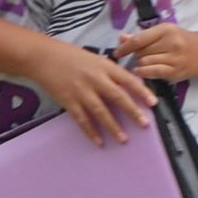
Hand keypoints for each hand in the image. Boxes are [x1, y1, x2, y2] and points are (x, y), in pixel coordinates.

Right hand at [31, 41, 155, 145]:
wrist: (43, 57)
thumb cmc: (69, 56)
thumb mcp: (95, 58)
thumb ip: (110, 71)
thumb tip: (127, 85)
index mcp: (104, 66)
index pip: (128, 79)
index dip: (142, 91)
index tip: (153, 103)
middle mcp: (95, 78)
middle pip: (118, 96)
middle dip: (132, 111)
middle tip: (144, 124)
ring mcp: (81, 91)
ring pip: (101, 111)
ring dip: (113, 126)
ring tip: (123, 139)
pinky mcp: (68, 101)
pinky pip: (82, 119)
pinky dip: (91, 131)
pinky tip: (99, 141)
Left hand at [112, 23, 197, 83]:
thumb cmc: (180, 41)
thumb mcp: (163, 33)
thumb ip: (142, 36)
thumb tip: (121, 38)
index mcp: (166, 30)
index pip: (139, 39)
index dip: (125, 47)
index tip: (116, 52)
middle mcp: (171, 43)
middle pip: (141, 52)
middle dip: (135, 55)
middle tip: (136, 56)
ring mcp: (174, 58)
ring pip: (145, 63)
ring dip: (140, 64)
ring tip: (143, 63)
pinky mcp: (175, 72)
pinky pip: (153, 73)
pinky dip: (144, 73)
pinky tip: (140, 72)